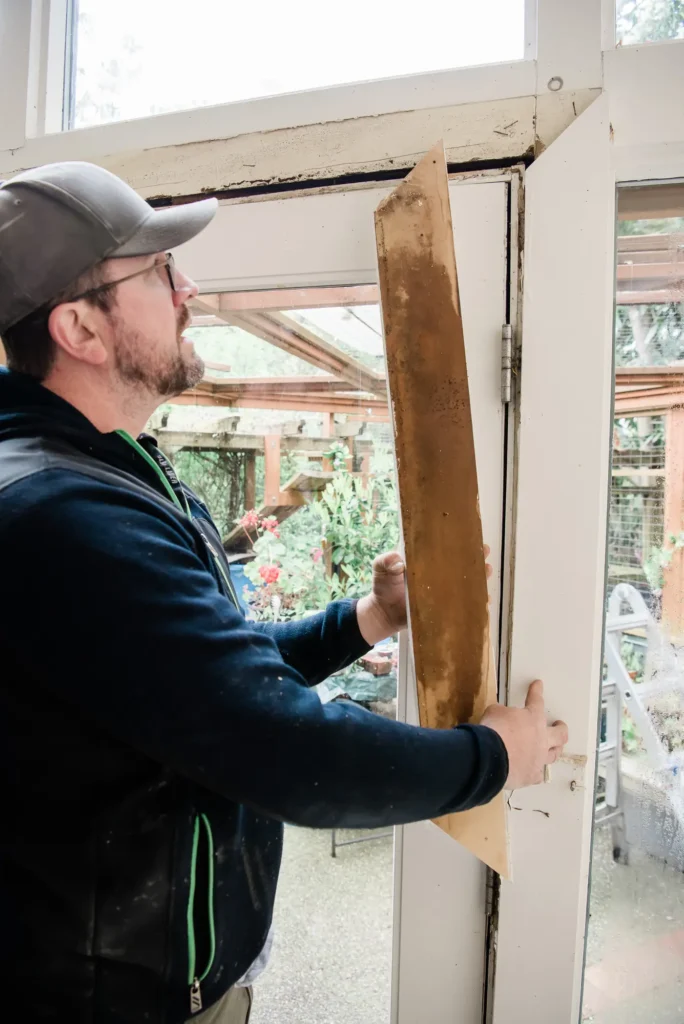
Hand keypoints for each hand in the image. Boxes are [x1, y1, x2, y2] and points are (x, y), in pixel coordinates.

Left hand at [356, 546, 493, 645]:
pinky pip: (461, 603)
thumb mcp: (380, 568)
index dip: (457, 540)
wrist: (383, 614)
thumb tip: (397, 560)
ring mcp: (442, 589)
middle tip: (485, 550)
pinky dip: (474, 601)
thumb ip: (385, 561)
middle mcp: (437, 573)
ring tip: (488, 570)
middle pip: (460, 562)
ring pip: (465, 581)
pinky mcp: (443, 606)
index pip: (443, 546)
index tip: (470, 534)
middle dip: (474, 556)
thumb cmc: (383, 587)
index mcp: (425, 560)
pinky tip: (484, 599)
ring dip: (478, 576)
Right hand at [480, 680, 567, 789]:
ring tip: (554, 748)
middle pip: (560, 734)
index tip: (539, 684)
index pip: (536, 701)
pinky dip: (537, 769)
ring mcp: (539, 758)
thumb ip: (503, 713)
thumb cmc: (494, 729)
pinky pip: (539, 773)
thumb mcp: (494, 712)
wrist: (491, 757)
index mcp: (533, 718)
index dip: (536, 691)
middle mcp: (541, 738)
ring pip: (554, 754)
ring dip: (554, 749)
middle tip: (560, 725)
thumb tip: (503, 717)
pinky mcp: (532, 776)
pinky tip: (535, 769)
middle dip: (561, 728)